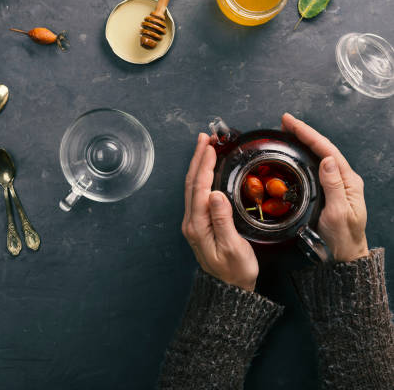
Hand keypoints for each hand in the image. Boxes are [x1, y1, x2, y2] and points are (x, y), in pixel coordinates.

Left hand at [182, 133, 257, 291]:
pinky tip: (206, 170)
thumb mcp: (234, 248)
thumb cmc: (236, 272)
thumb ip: (223, 220)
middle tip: (205, 138)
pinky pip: (197, 194)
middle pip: (192, 183)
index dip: (204, 165)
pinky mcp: (198, 224)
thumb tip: (216, 194)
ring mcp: (193, 223)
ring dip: (198, 165)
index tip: (210, 147)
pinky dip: (201, 177)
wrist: (230, 290)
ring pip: (192, 187)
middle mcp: (191, 222)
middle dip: (198, 158)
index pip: (200, 188)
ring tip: (205, 147)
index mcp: (198, 226)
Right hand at [282, 113, 368, 261]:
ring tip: (287, 133)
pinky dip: (303, 156)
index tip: (292, 124)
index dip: (308, 134)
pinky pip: (314, 168)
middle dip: (304, 133)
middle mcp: (343, 179)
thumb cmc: (343, 238)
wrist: (344, 256)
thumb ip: (334, 186)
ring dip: (303, 142)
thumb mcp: (338, 213)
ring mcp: (336, 184)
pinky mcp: (328, 191)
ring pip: (318, 156)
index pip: (327, 150)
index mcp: (348, 181)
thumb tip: (326, 160)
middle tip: (285, 123)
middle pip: (322, 149)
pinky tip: (294, 154)